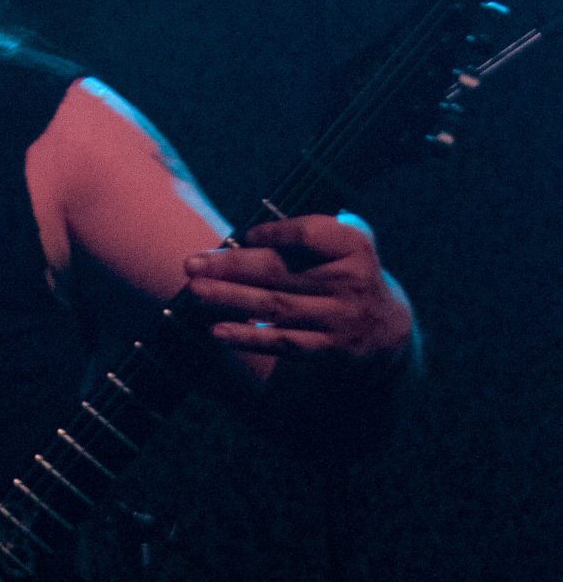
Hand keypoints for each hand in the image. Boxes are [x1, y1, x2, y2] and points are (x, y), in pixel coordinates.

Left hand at [183, 213, 412, 364]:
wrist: (390, 331)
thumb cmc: (351, 275)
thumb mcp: (347, 246)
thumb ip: (312, 234)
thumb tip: (249, 235)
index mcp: (355, 246)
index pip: (311, 234)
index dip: (277, 232)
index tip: (246, 234)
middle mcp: (350, 281)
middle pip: (282, 271)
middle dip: (232, 266)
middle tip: (192, 264)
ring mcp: (340, 317)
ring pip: (276, 306)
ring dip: (231, 299)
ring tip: (196, 291)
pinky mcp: (330, 349)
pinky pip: (283, 342)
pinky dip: (249, 337)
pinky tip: (218, 332)